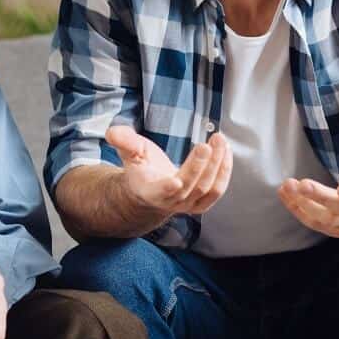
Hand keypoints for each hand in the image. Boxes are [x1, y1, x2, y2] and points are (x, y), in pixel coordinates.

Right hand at [106, 126, 233, 214]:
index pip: (161, 192)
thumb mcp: (130, 152)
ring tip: (219, 140)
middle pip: (189, 187)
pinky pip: (217, 190)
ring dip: (217, 164)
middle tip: (207, 144)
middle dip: (199, 165)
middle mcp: (170, 202)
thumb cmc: (140, 169)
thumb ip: (124, 142)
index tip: (176, 181)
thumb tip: (113, 132)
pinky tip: (226, 151)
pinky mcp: (202, 203)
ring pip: (207, 188)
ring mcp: (188, 205)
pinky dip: (224, 171)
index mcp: (149, 191)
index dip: (168, 188)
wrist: (150, 191)